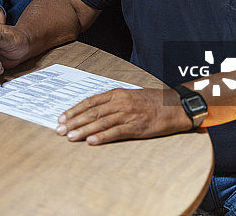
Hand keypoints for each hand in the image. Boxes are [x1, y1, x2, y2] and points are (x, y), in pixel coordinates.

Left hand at [55, 88, 191, 143]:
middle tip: (59, 131)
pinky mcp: (136, 127)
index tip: (61, 118)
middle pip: (91, 112)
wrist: (175, 106)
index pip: (90, 102)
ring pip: (100, 122)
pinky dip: (102, 137)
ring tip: (70, 137)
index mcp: (116, 93)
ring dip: (83, 130)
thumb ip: (112, 102)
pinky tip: (91, 141)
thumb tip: (93, 110)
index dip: (74, 110)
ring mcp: (128, 114)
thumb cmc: (151, 101)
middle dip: (73, 122)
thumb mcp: (129, 96)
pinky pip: (116, 132)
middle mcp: (120, 102)